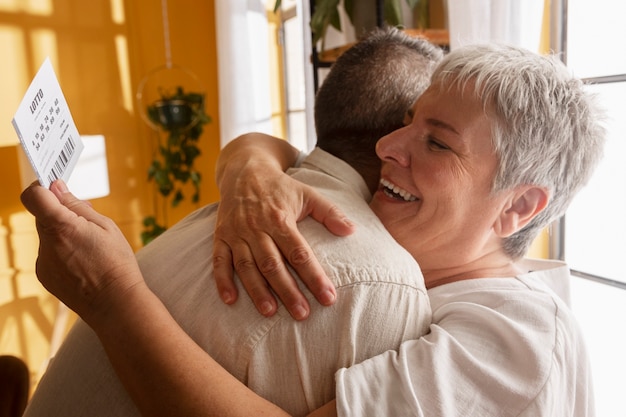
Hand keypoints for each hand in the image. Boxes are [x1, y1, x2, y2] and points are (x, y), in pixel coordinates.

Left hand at [20, 180, 142, 325]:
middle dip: (61, 212)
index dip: (42, 187)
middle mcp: (46, 244)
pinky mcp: (45, 276)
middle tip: (87, 218)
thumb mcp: (105, 226)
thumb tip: (56, 188)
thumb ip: (76, 206)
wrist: (115, 304)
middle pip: (43, 215)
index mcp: (62, 227)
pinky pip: (49, 254)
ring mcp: (43, 262)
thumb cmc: (116, 264)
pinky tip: (84, 263)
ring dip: (63, 234)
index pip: (34, 196)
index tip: (55, 188)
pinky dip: (63, 252)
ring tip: (90, 247)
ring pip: (48, 235)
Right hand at [213, 160, 354, 319]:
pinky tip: (230, 300)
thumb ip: (330, 213)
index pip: (299, 253)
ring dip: (257, 290)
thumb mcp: (307, 193)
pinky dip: (222, 280)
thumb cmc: (280, 187)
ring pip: (246, 266)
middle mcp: (257, 227)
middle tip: (302, 314)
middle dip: (288, 291)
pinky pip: (219, 260)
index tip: (328, 298)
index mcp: (280, 218)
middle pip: (273, 264)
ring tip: (270, 312)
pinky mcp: (221, 236)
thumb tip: (352, 230)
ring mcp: (236, 233)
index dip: (314, 276)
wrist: (244, 169)